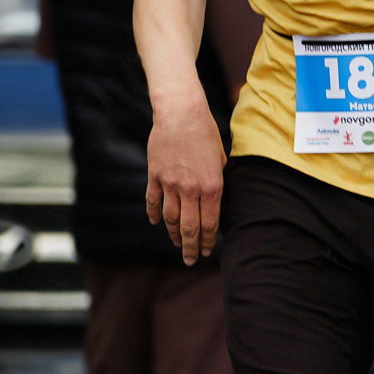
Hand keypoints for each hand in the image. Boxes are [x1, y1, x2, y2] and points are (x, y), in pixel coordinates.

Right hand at [145, 94, 227, 263]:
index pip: (210, 223)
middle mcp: (191, 189)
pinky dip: (153, 214)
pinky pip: (153, 201)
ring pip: (170, 219)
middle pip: (190, 228)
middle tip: (191, 260)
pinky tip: (155, 223)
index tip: (208, 252)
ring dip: (174, 235)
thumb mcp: (221, 157)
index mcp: (212, 186)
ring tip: (178, 245)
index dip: (209, 241)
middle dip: (191, 248)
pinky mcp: (154, 176)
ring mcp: (170, 184)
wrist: (181, 113)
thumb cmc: (206, 132)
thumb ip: (218, 179)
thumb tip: (215, 197)